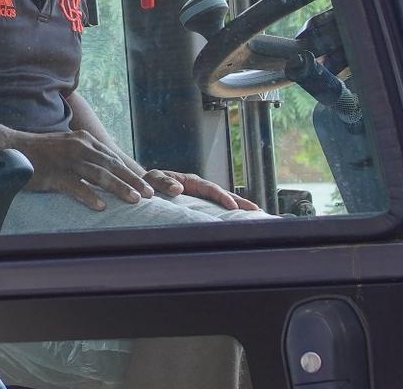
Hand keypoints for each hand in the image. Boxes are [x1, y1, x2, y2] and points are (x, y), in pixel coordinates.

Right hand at [11, 130, 153, 210]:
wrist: (12, 148)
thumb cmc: (42, 152)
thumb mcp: (68, 148)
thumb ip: (86, 156)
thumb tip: (106, 171)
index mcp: (84, 140)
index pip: (112, 158)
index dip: (130, 172)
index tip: (146, 185)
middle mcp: (78, 147)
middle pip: (111, 165)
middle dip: (132, 180)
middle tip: (149, 194)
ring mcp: (66, 160)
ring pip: (98, 175)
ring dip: (118, 188)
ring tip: (134, 200)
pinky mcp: (53, 173)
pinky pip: (75, 186)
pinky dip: (89, 196)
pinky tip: (101, 207)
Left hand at [140, 168, 261, 211]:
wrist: (145, 187)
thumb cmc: (148, 183)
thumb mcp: (153, 179)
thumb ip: (164, 182)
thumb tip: (178, 188)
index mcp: (190, 181)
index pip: (210, 188)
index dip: (222, 196)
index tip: (232, 206)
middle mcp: (199, 188)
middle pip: (223, 194)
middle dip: (240, 202)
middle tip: (257, 211)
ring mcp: (201, 197)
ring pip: (224, 202)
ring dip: (240, 208)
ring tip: (257, 216)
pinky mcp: (200, 206)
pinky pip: (217, 209)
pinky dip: (230, 214)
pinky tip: (241, 222)